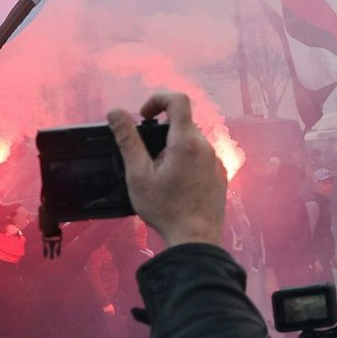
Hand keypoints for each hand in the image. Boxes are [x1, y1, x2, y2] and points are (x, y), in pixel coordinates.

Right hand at [109, 91, 226, 248]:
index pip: (177, 100)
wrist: (195, 238)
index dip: (157, 99)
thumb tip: (116, 112)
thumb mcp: (138, 174)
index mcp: (186, 141)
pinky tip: (176, 184)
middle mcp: (206, 146)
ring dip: (174, 148)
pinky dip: (186, 161)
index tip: (144, 116)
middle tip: (146, 157)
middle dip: (162, 132)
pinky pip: (201, 157)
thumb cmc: (164, 208)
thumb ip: (128, 140)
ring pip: (192, 141)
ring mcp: (216, 160)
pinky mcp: (220, 174)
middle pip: (183, 123)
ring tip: (160, 175)